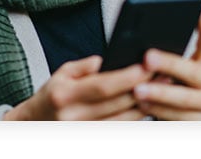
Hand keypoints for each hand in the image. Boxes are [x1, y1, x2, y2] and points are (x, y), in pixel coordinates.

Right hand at [3, 55, 151, 119]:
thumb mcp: (61, 73)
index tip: (147, 67)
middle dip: (143, 89)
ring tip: (163, 89)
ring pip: (124, 120)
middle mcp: (74, 117)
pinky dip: (136, 118)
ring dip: (146, 105)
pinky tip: (149, 105)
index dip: (127, 77)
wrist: (36, 124)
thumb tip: (106, 60)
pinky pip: (121, 129)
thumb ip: (84, 66)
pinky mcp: (93, 141)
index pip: (103, 86)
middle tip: (164, 76)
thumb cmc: (52, 95)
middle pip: (118, 104)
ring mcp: (84, 132)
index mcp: (65, 95)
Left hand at [133, 11, 200, 119]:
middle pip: (193, 71)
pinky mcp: (200, 126)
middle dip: (169, 64)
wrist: (177, 125)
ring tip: (137, 90)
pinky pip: (178, 119)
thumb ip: (160, 59)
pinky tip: (141, 106)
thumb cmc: (165, 90)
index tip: (198, 9)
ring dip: (160, 93)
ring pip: (185, 99)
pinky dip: (158, 112)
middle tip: (147, 57)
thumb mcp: (166, 73)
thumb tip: (138, 47)